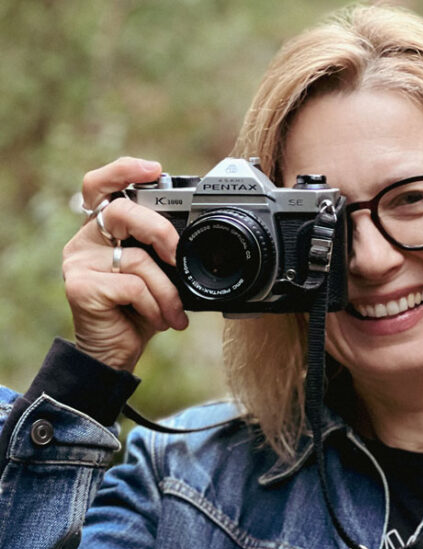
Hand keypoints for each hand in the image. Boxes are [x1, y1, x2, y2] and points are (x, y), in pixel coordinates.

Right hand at [62, 157, 189, 371]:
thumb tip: (192, 241)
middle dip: (160, 231)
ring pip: (137, 260)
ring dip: (167, 291)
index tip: (154, 169)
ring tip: (174, 313)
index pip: (101, 187)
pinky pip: (132, 286)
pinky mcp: (79, 286)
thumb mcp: (155, 277)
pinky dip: (154, 306)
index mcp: (102, 231)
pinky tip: (157, 320)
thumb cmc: (137, 313)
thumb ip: (161, 253)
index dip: (123, 171)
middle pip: (122, 213)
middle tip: (177, 256)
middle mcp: (84, 240)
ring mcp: (78, 262)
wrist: (116, 354)